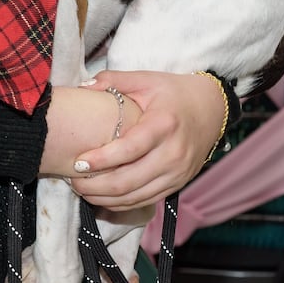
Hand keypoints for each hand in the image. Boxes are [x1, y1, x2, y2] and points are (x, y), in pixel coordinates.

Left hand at [70, 71, 223, 210]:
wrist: (211, 109)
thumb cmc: (173, 93)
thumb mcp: (145, 79)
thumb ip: (113, 80)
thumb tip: (83, 87)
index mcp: (164, 125)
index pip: (130, 149)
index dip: (102, 160)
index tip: (77, 163)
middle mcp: (173, 153)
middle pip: (130, 180)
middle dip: (96, 185)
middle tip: (72, 181)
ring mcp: (178, 172)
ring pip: (136, 196)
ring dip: (105, 198)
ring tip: (82, 190)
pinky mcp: (178, 184)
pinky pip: (146, 201)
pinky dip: (122, 203)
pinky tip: (101, 197)